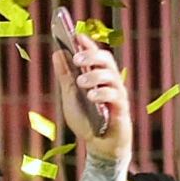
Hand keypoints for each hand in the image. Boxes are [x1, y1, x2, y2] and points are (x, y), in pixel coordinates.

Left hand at [52, 21, 130, 162]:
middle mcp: (110, 82)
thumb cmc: (86, 120)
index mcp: (97, 77)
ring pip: (112, 76)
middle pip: (107, 60)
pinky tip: (92, 96)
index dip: (87, 43)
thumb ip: (65, 76)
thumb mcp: (70, 96)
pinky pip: (116, 96)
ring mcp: (117, 95)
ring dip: (96, 76)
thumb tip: (57, 52)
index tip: (76, 34)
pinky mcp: (122, 109)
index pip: (94, 54)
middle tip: (76, 57)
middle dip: (92, 55)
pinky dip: (103, 94)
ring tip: (81, 82)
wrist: (98, 146)